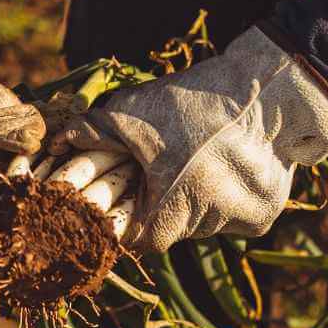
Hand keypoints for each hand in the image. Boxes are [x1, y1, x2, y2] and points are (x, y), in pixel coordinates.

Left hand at [57, 27, 327, 251]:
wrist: (272, 91)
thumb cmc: (194, 103)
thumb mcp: (134, 112)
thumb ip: (93, 133)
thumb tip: (55, 144)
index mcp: (172, 209)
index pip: (135, 236)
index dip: (125, 214)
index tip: (126, 192)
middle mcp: (208, 226)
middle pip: (169, 230)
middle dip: (160, 203)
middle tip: (163, 168)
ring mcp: (239, 225)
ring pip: (200, 223)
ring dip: (192, 199)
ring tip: (197, 158)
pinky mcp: (263, 217)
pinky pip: (230, 216)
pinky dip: (223, 196)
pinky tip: (226, 164)